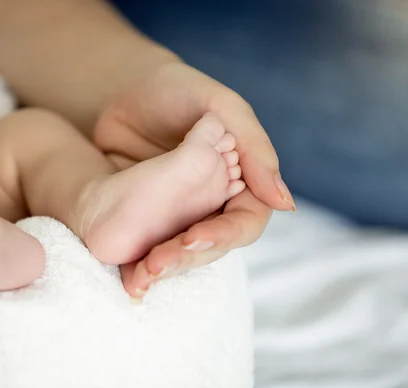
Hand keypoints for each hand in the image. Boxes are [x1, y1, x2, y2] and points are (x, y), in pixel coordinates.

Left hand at [94, 62, 295, 296]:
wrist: (121, 92)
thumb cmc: (177, 91)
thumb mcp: (220, 106)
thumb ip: (255, 149)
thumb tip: (287, 205)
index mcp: (242, 180)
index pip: (246, 222)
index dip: (224, 235)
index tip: (194, 238)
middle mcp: (215, 204)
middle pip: (213, 246)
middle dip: (188, 257)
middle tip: (158, 263)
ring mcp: (182, 216)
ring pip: (182, 254)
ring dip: (165, 268)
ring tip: (141, 274)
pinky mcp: (149, 223)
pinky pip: (150, 250)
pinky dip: (140, 266)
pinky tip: (128, 275)